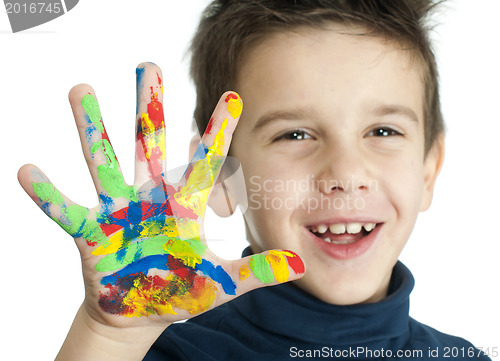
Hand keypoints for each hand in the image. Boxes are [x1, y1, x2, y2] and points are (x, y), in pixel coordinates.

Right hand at [18, 63, 304, 327]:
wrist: (143, 312)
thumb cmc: (181, 290)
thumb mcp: (222, 282)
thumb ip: (257, 272)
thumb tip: (299, 266)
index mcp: (184, 206)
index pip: (205, 162)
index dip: (217, 132)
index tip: (232, 98)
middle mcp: (150, 199)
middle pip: (149, 145)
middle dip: (148, 108)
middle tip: (148, 66)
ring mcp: (118, 213)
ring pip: (105, 162)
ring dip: (92, 130)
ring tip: (81, 91)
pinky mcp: (91, 234)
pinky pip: (66, 211)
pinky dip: (48, 195)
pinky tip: (27, 172)